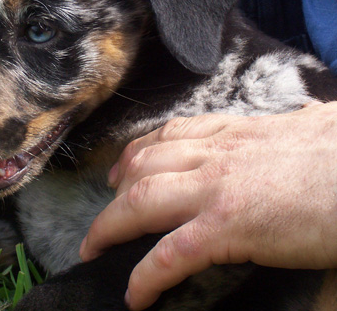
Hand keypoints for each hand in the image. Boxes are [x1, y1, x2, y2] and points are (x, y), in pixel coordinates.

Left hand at [79, 102, 336, 309]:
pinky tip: (136, 296)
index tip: (123, 167)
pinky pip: (172, 253)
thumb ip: (300, 122)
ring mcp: (217, 187)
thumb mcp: (315, 125)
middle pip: (143, 165)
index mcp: (233, 132)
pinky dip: (147, 275)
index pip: (170, 133)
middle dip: (113, 190)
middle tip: (102, 215)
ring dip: (110, 226)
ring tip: (94, 250)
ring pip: (142, 200)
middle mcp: (215, 153)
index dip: (138, 150)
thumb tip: (311, 114)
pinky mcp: (230, 225)